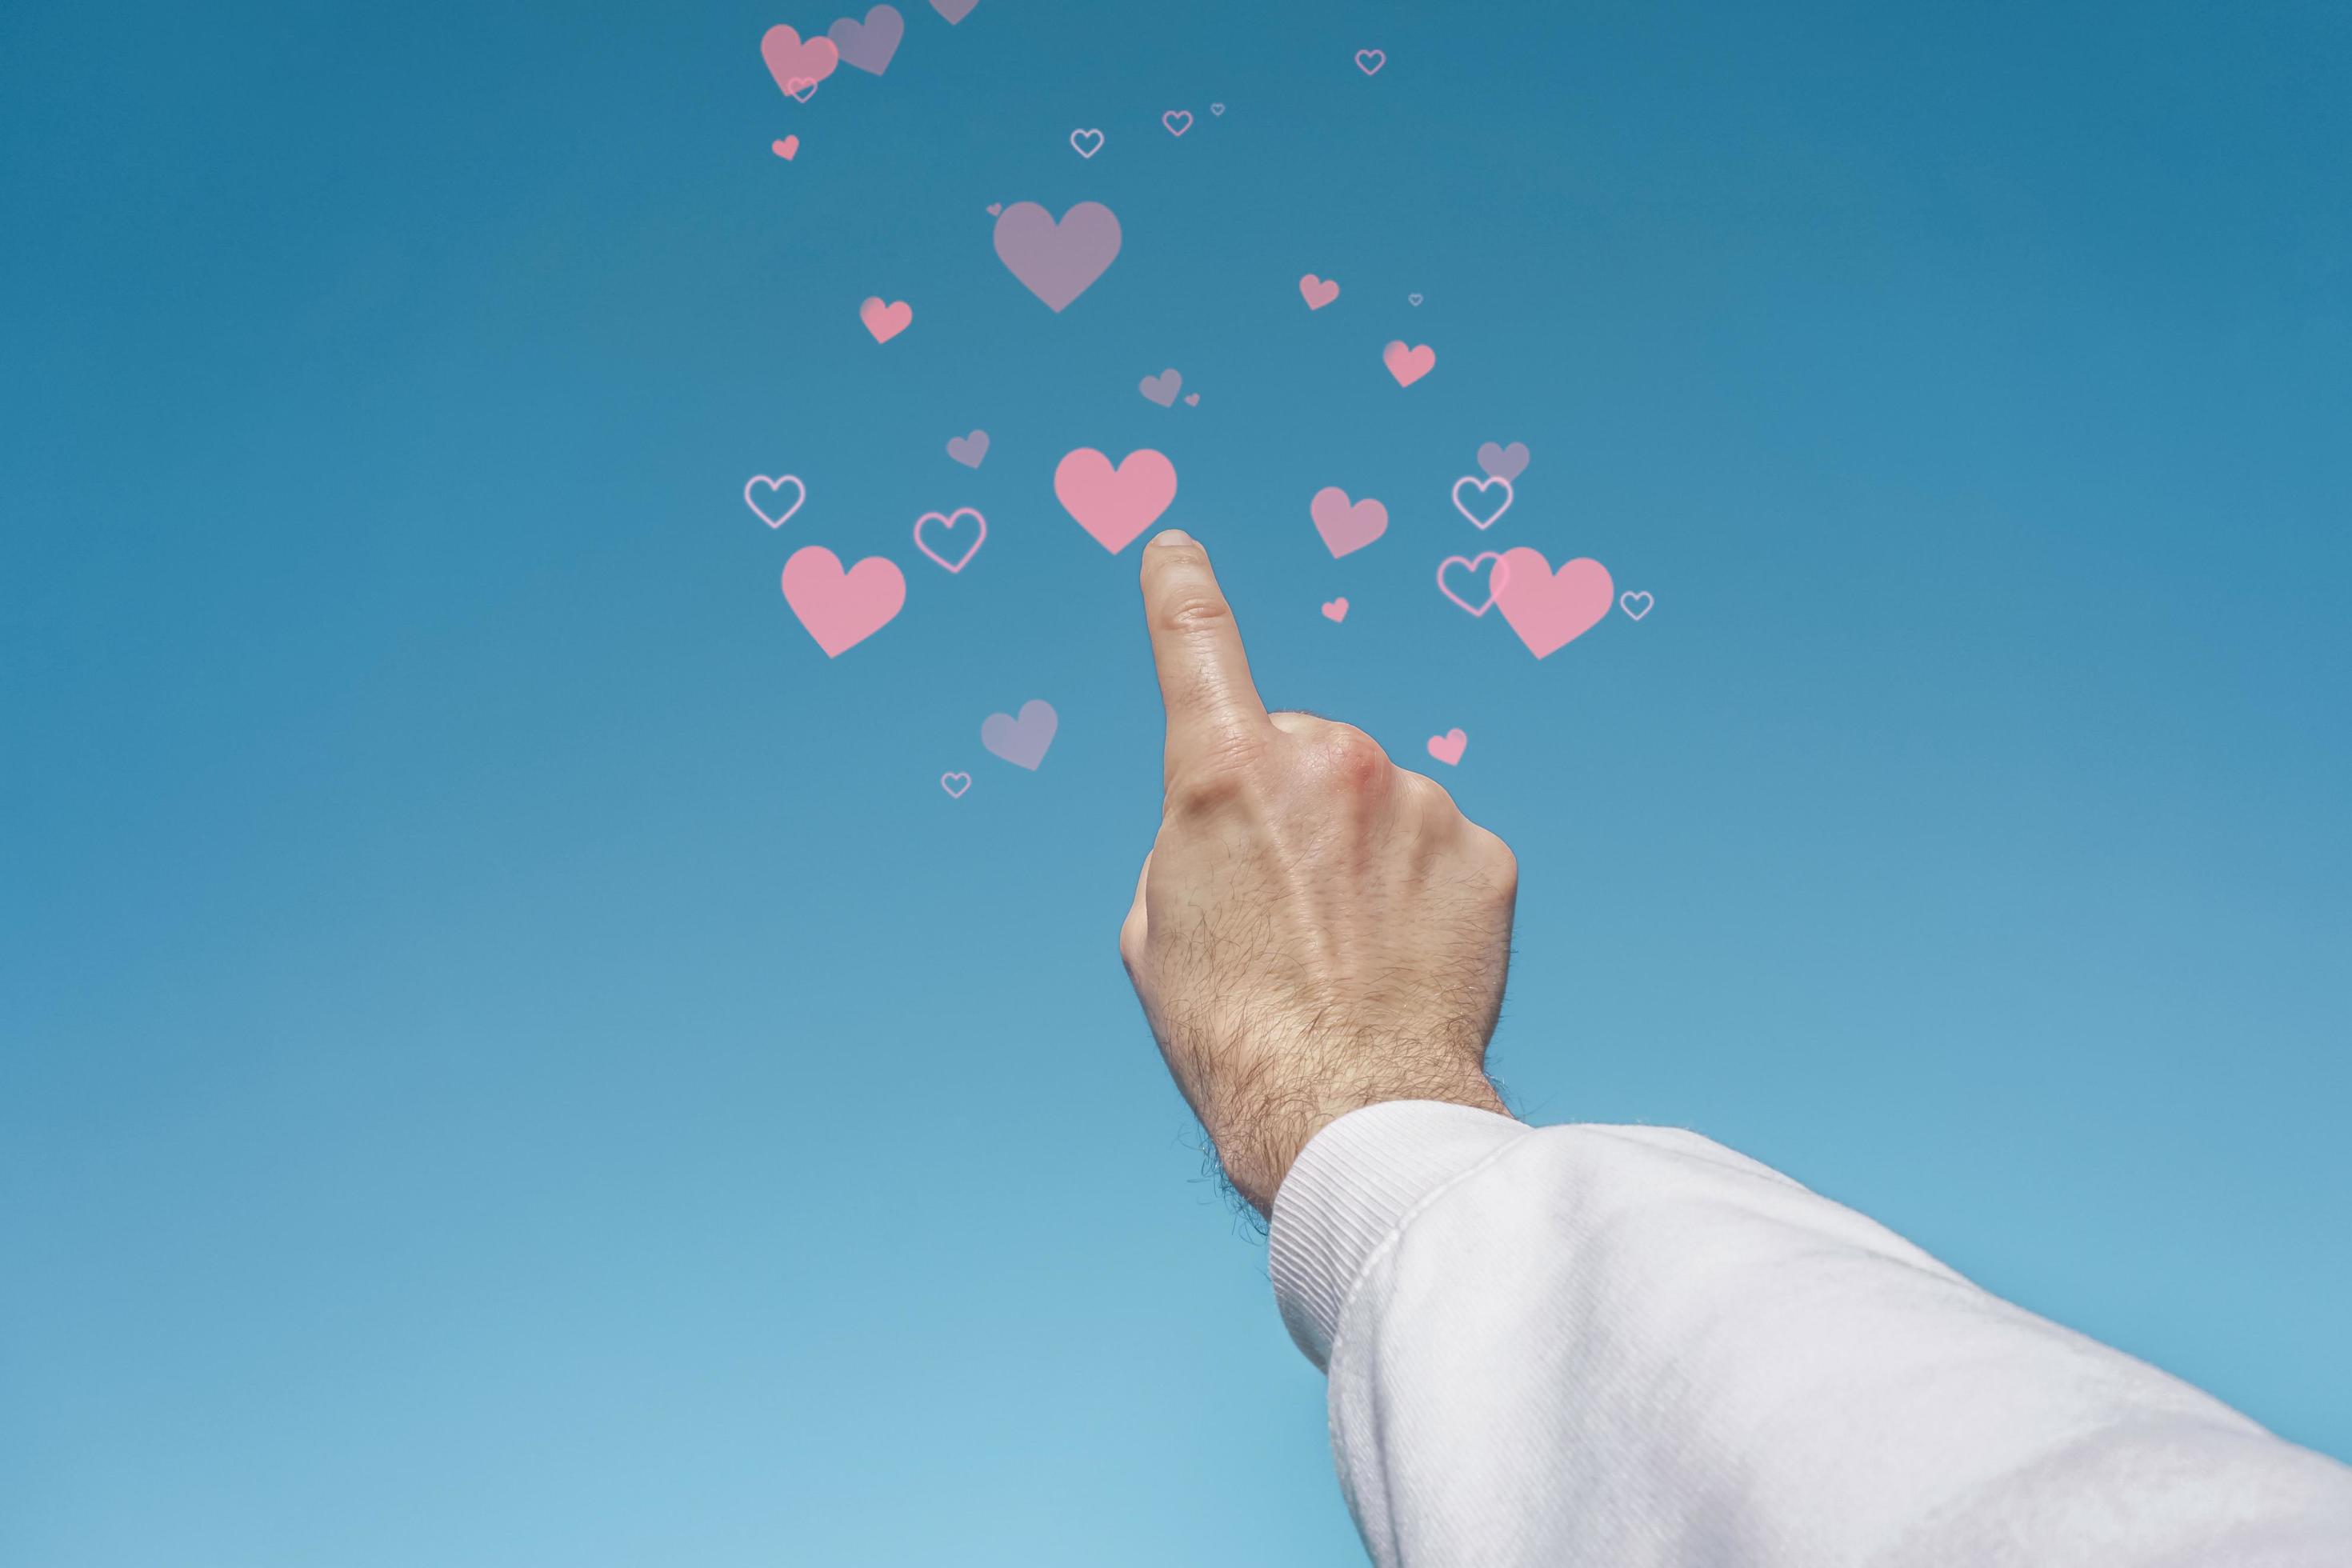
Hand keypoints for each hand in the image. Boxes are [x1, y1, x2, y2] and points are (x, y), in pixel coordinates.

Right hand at [1119, 531, 1518, 1213]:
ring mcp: (1416, 799)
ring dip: (1363, 861)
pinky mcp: (1485, 852)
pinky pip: (1442, 854)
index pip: (1193, 645)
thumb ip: (1188, 842)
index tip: (1174, 549)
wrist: (1347, 1112)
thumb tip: (1235, 826)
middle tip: (1283, 918)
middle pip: (1302, 755)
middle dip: (1292, 813)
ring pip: (1378, 808)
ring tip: (1348, 959)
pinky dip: (1425, 896)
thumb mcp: (1155, 930)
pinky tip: (1407, 964)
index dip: (1178, 590)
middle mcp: (1326, 760)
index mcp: (1225, 774)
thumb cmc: (1231, 1033)